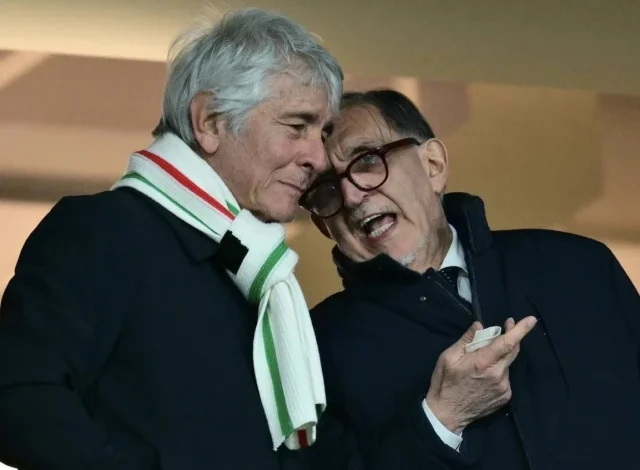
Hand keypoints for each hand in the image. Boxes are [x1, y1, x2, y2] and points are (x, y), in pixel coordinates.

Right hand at [425, 316, 536, 433]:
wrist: (447, 414)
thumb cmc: (445, 383)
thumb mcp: (448, 357)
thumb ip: (466, 340)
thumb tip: (479, 326)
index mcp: (483, 363)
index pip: (507, 343)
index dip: (520, 330)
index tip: (531, 319)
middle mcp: (498, 374)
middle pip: (513, 351)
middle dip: (513, 336)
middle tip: (507, 325)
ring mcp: (504, 387)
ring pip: (507, 364)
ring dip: (500, 357)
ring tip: (483, 360)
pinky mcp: (505, 397)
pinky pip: (505, 377)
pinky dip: (498, 371)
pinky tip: (485, 376)